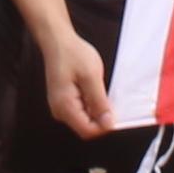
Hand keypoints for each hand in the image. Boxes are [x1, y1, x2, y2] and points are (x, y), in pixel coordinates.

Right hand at [37, 24, 113, 140]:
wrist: (58, 41)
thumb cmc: (72, 54)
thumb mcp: (91, 76)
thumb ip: (99, 102)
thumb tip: (108, 123)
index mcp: (65, 106)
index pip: (88, 131)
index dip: (104, 126)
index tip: (115, 113)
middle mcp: (60, 111)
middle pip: (86, 127)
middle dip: (101, 117)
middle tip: (107, 96)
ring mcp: (61, 107)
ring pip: (85, 119)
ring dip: (96, 109)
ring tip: (98, 89)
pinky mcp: (64, 102)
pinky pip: (81, 111)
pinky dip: (91, 104)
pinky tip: (92, 89)